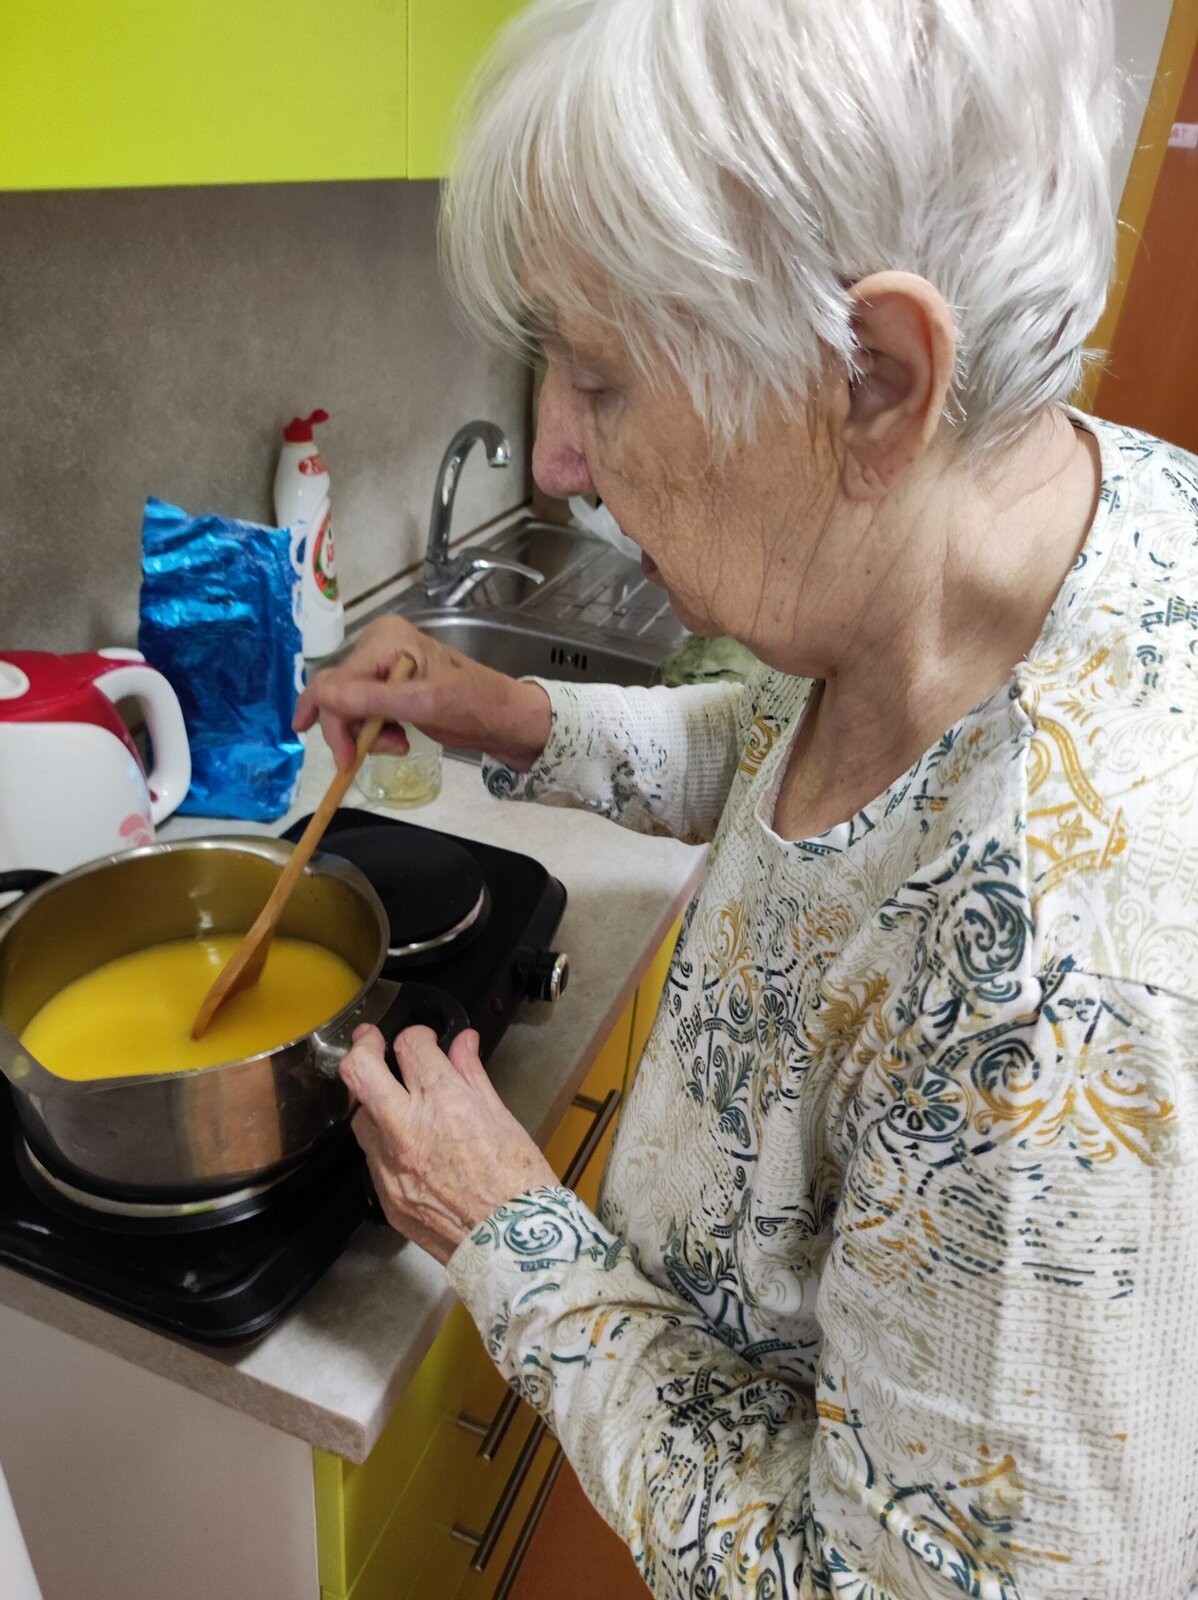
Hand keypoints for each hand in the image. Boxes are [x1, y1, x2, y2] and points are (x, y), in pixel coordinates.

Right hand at [293, 615, 551, 770]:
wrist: (505, 718)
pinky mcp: (391, 686)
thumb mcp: (423, 703)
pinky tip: (398, 738)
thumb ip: (370, 699)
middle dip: (352, 730)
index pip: (334, 682)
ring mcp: (384, 666)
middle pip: (336, 694)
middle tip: (367, 758)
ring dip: (366, 734)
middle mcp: (379, 645)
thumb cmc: (474, 705)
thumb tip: (321, 696)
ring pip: (347, 707)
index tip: (346, 759)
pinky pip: (363, 711)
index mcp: (384, 638)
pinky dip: (375, 731)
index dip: (334, 722)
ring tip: (398, 744)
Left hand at [340, 1023, 558, 1263]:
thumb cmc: (518, 1185)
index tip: (424, 1040)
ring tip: (392, 1101)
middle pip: (359, 1070)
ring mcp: (391, 1166)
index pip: (411, 1046)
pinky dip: (385, 1144)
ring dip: (372, 1102)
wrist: (514, 1245)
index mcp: (445, 1103)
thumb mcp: (502, 1117)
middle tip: (370, 1040)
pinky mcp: (386, 1196)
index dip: (418, 1035)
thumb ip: (472, 1075)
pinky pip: (372, 1158)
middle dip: (363, 1046)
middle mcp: (409, 1130)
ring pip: (359, 1116)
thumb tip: (462, 1043)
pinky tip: (407, 1147)